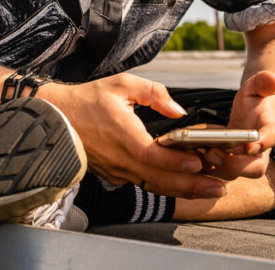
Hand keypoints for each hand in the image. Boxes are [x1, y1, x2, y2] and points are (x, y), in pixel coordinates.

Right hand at [38, 74, 226, 199]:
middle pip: (158, 178)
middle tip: (218, 187)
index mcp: (120, 132)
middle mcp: (118, 157)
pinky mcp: (115, 175)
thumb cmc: (88, 100)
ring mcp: (116, 170)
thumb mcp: (121, 84)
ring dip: (183, 190)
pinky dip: (167, 186)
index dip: (175, 162)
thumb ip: (154, 93)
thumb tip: (178, 111)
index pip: (150, 154)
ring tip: (210, 189)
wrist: (57, 119)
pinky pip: (145, 183)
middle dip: (190, 185)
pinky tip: (187, 185)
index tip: (197, 163)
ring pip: (154, 185)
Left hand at [199, 70, 274, 180]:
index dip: (262, 144)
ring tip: (192, 154)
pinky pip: (216, 171)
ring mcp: (243, 161)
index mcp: (269, 130)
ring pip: (231, 174)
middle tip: (211, 152)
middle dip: (232, 165)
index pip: (270, 138)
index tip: (249, 147)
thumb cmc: (257, 99)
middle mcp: (259, 151)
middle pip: (252, 168)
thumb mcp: (259, 86)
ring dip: (212, 168)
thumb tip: (271, 78)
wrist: (254, 112)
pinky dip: (202, 167)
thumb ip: (263, 82)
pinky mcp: (227, 164)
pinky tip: (185, 156)